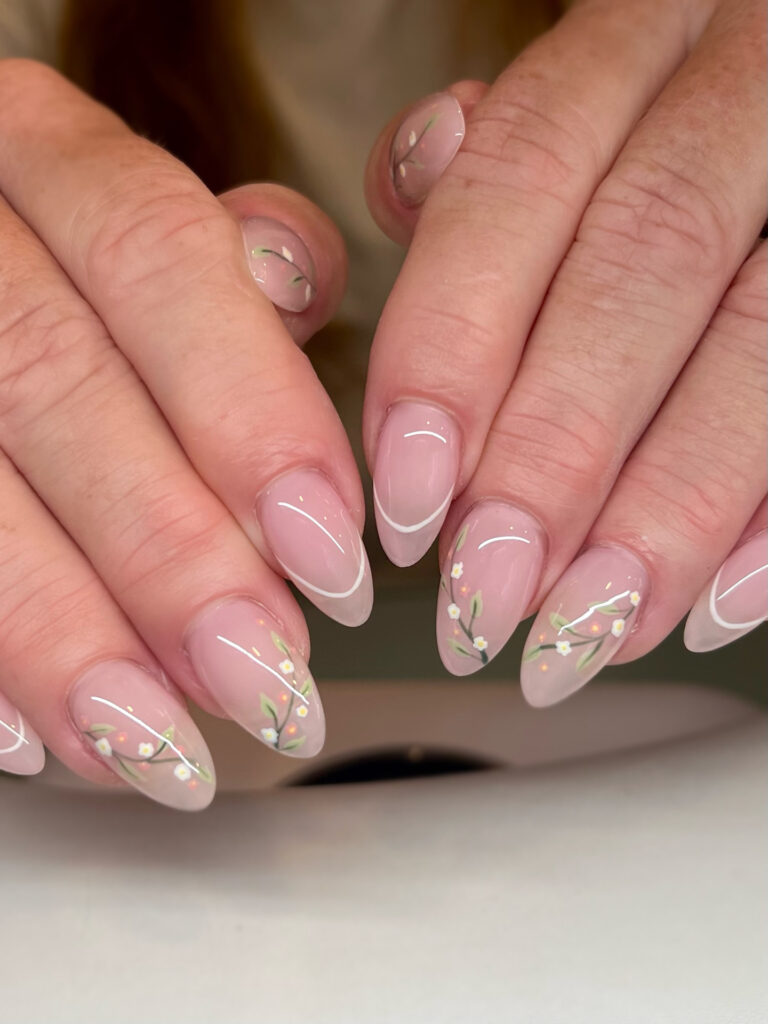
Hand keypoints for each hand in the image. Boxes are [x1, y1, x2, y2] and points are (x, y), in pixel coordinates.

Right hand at [0, 61, 372, 806]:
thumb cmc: (82, 279)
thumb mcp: (157, 237)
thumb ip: (238, 268)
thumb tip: (299, 285)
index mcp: (42, 152)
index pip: (161, 254)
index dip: (252, 413)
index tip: (332, 557)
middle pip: (53, 380)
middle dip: (167, 550)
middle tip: (262, 678)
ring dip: (62, 632)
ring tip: (159, 743)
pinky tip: (29, 738)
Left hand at [363, 0, 765, 701]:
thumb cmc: (653, 136)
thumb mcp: (576, 109)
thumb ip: (491, 167)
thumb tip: (410, 182)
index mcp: (637, 42)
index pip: (519, 176)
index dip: (453, 344)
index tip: (409, 498)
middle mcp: (749, 87)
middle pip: (646, 264)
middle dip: (559, 447)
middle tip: (489, 589)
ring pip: (764, 338)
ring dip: (671, 505)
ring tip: (590, 622)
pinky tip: (720, 598)